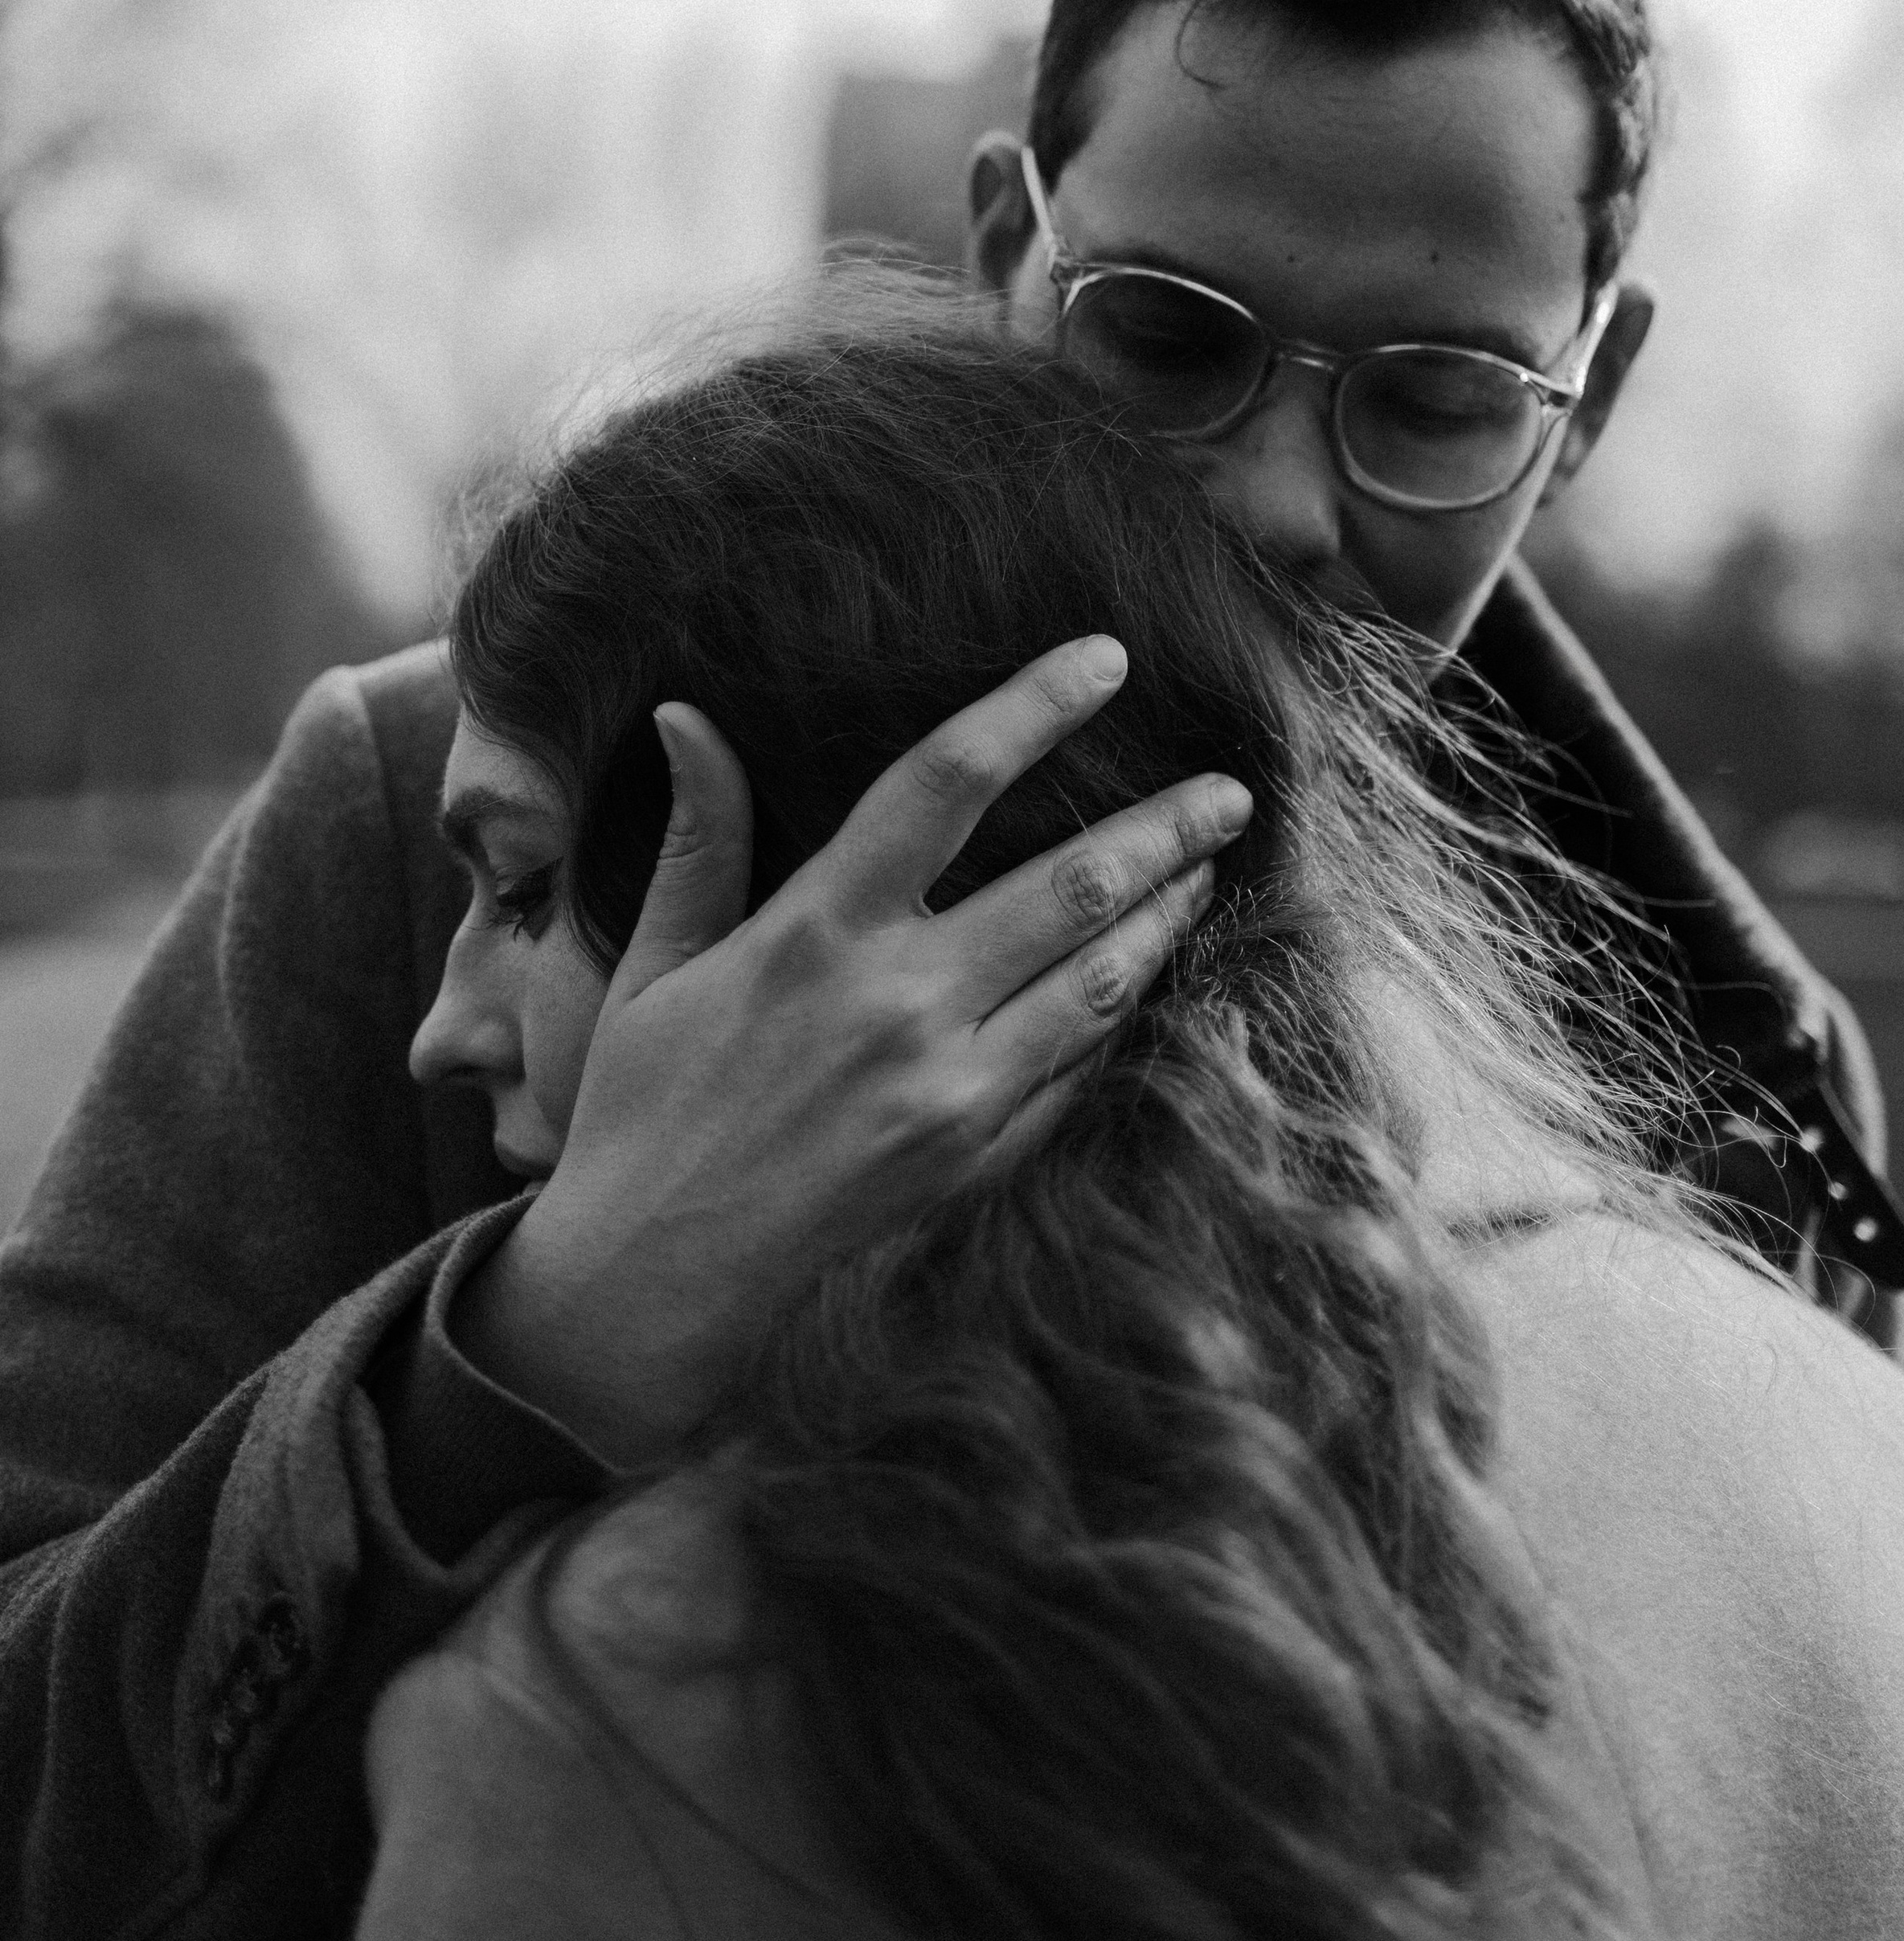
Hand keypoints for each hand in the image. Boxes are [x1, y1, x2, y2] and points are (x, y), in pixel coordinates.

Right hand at [452, 637, 1251, 1465]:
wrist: (649, 1284)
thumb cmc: (641, 1113)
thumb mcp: (654, 966)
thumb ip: (697, 838)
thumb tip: (684, 715)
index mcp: (814, 931)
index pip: (946, 780)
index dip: (1034, 705)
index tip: (1105, 657)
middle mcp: (898, 1001)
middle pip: (1072, 881)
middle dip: (1165, 825)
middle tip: (1225, 788)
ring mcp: (950, 1087)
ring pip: (1103, 978)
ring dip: (1169, 914)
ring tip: (1209, 867)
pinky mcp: (977, 1157)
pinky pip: (1081, 1068)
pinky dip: (1126, 1012)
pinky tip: (1152, 976)